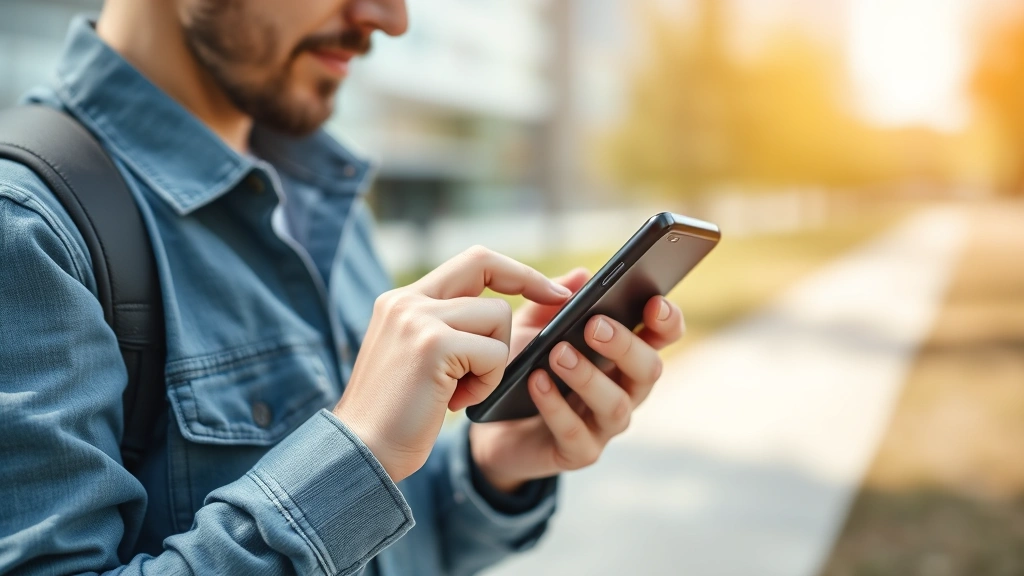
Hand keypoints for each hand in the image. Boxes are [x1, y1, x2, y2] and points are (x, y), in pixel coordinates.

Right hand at [333, 247, 570, 483]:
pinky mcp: (433, 344)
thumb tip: (522, 307)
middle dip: (528, 279)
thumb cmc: (400, 418)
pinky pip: (494, 353)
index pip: (469, 262)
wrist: (362, 452)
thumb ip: (461, 329)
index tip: (550, 287)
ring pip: (497, 317)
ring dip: (494, 362)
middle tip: (559, 300)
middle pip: (485, 265)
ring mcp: (417, 319)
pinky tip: (453, 402)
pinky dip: (486, 383)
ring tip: (460, 390)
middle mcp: (406, 300)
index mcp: (402, 301)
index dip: (512, 269)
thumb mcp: (429, 361)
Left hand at [469, 270, 684, 491]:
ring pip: (616, 405)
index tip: (654, 302)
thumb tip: (580, 276)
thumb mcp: (532, 327)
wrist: (494, 425)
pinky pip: (575, 433)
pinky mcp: (579, 453)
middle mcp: (625, 390)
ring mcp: (604, 425)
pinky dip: (556, 406)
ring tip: (558, 353)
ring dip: (588, 377)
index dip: (667, 321)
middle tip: (594, 325)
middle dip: (625, 346)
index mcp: (623, 355)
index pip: (662, 336)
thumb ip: (552, 303)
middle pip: (648, 370)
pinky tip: (537, 383)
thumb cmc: (525, 367)